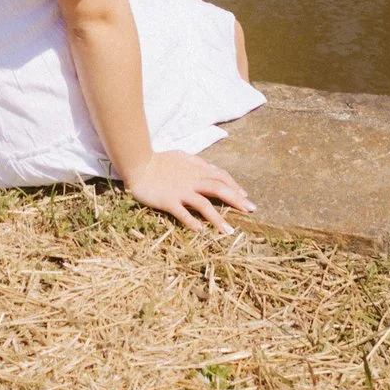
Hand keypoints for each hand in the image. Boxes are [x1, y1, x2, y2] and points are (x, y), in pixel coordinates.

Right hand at [120, 150, 255, 233]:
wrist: (138, 163)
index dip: (234, 186)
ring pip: (204, 204)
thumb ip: (196, 163)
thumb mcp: (181, 157)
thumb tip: (209, 169)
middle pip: (219, 188)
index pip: (221, 176)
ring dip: (218, 219)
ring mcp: (180, 191)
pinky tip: (202, 231)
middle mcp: (192, 179)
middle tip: (251, 211)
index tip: (244, 196)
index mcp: (196, 168)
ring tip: (229, 232)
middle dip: (237, 200)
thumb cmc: (158, 161)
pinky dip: (193, 222)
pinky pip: (183, 213)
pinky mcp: (168, 200)